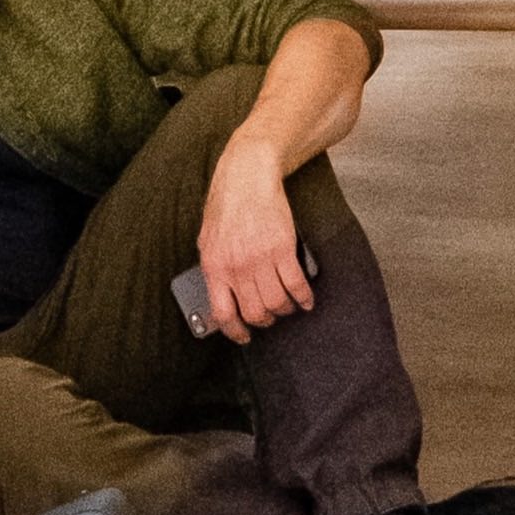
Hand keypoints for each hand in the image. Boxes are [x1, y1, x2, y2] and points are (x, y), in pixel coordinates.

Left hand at [195, 150, 313, 344]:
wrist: (247, 177)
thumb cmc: (226, 204)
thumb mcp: (207, 239)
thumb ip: (214, 267)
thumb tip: (220, 292)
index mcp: (214, 267)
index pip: (223, 314)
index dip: (236, 331)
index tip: (245, 336)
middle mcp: (237, 268)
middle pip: (255, 313)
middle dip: (265, 320)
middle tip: (271, 316)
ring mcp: (260, 260)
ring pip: (276, 303)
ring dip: (285, 309)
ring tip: (287, 306)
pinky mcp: (283, 249)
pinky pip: (295, 285)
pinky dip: (303, 298)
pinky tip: (306, 300)